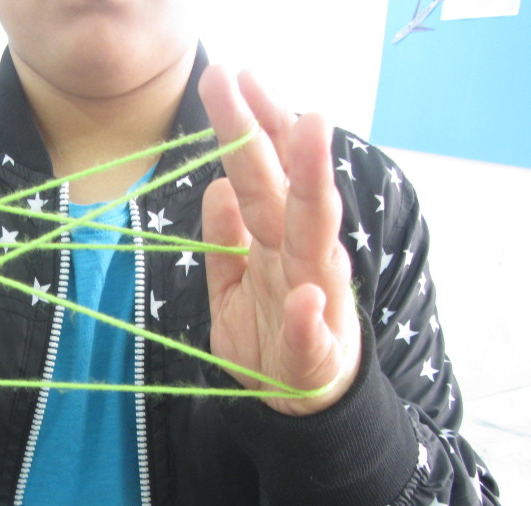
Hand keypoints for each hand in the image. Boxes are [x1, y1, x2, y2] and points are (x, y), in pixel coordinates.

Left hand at [198, 67, 360, 415]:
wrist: (296, 400)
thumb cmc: (267, 331)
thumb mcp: (231, 281)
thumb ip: (226, 237)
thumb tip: (217, 186)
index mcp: (276, 239)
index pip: (264, 174)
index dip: (247, 130)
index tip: (232, 79)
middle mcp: (299, 258)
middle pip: (285, 188)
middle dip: (268, 132)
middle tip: (244, 78)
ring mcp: (312, 301)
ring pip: (313, 239)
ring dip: (312, 188)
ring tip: (309, 132)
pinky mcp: (315, 353)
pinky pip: (310, 335)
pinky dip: (307, 320)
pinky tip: (304, 301)